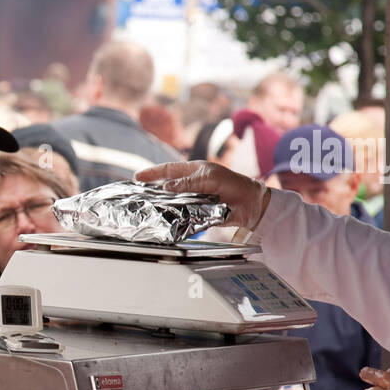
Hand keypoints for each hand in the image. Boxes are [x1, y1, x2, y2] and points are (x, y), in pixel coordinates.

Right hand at [136, 161, 270, 230]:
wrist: (252, 204)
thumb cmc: (234, 185)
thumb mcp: (210, 178)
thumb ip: (188, 183)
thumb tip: (166, 187)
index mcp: (195, 170)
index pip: (169, 169)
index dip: (153, 173)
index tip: (138, 177)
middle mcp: (193, 184)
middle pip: (168, 186)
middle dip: (153, 190)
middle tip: (138, 194)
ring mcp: (195, 199)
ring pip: (174, 202)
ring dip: (164, 205)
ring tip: (149, 209)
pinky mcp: (199, 213)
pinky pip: (183, 216)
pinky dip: (175, 218)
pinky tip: (167, 220)